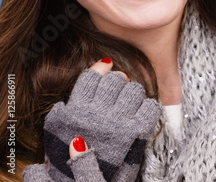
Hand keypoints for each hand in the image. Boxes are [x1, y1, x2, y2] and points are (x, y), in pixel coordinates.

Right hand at [24, 59, 161, 181]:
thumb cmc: (67, 159)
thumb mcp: (57, 129)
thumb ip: (66, 107)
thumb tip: (75, 87)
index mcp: (77, 109)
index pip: (91, 76)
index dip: (101, 67)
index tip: (106, 65)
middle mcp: (98, 112)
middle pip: (115, 80)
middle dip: (119, 82)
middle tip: (119, 89)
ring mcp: (117, 122)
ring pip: (133, 90)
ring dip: (134, 93)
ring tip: (130, 102)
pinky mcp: (134, 133)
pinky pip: (150, 107)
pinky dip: (149, 107)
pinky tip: (144, 112)